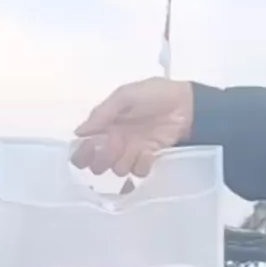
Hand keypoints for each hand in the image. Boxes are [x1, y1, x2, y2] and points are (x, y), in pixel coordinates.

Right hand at [72, 78, 193, 177]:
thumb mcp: (125, 96)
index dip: (83, 153)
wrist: (186, 105)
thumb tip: (79, 133)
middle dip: (103, 159)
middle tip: (115, 144)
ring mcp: (131, 151)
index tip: (90, 147)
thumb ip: (102, 113)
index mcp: (106, 125)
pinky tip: (149, 151)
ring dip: (123, 161)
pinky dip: (142, 164)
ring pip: (117, 170)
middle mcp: (115, 141)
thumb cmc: (154, 95)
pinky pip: (138, 171)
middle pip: (98, 165)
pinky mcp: (148, 158)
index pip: (84, 146)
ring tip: (134, 146)